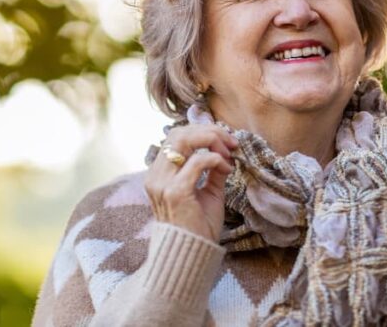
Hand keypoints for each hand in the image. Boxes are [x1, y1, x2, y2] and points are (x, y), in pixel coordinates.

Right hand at [145, 124, 236, 241]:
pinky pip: (197, 161)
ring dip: (211, 140)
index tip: (226, 140)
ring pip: (183, 140)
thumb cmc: (199, 225)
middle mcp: (156, 176)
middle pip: (178, 133)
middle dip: (209, 131)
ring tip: (228, 152)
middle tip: (231, 142)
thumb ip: (212, 169)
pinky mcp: (175, 192)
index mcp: (159, 174)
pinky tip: (225, 168)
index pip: (175, 136)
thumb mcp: (208, 190)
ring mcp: (162, 183)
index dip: (202, 132)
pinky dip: (214, 158)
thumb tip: (224, 148)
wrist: (192, 254)